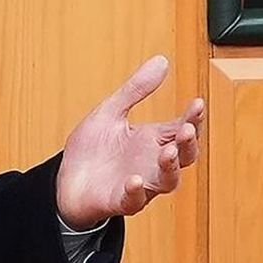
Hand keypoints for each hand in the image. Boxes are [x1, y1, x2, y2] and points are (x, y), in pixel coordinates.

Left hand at [56, 56, 204, 228]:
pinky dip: (136, 191)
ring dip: (170, 168)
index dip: (192, 117)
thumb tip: (161, 61)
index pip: (181, 128)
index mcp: (153, 140)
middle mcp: (152, 163)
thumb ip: (136, 90)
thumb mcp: (110, 113)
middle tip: (187, 129)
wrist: (65, 180)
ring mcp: (140, 183)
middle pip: (183, 156)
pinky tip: (133, 180)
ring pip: (167, 181)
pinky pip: (134, 200)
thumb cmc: (92, 149)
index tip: (196, 103)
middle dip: (188, 143)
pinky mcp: (121, 201)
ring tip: (167, 152)